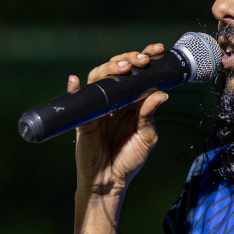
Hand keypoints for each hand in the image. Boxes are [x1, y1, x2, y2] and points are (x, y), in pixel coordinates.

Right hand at [73, 43, 168, 197]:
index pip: (137, 75)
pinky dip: (74, 89)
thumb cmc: (127, 161)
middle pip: (117, 71)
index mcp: (131, 103)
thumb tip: (160, 94)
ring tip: (122, 67)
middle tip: (141, 61)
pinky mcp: (83, 118)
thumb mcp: (146, 138)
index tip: (157, 51)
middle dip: (129, 60)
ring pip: (98, 79)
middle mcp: (114, 101)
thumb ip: (151, 116)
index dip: (145, 59)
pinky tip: (75, 81)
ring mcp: (97, 107)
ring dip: (109, 69)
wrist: (109, 182)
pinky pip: (77, 100)